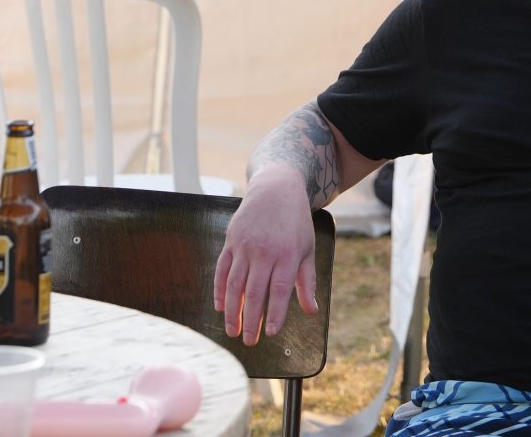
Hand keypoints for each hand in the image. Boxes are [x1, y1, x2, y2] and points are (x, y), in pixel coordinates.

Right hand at [212, 165, 318, 344]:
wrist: (276, 189)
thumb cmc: (295, 224)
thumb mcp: (307, 250)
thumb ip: (306, 282)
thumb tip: (311, 311)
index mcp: (286, 254)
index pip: (279, 290)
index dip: (274, 313)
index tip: (270, 333)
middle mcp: (264, 251)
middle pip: (255, 291)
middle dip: (251, 319)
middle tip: (249, 341)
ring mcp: (244, 246)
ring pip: (234, 284)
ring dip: (232, 310)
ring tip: (232, 331)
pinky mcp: (230, 241)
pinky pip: (221, 270)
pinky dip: (219, 290)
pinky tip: (220, 308)